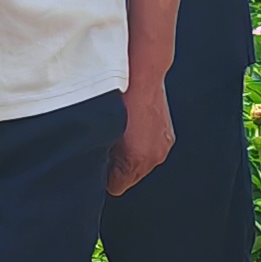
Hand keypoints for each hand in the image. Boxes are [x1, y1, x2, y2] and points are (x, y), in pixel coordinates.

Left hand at [108, 77, 175, 196]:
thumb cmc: (120, 98)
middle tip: (107, 146)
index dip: (104, 175)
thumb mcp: (101, 129)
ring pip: (141, 163)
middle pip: (130, 177)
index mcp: (138, 159)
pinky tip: (134, 126)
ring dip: (131, 153)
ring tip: (121, 132)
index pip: (116, 187)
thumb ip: (98, 154)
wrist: (142, 74)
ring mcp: (163, 145)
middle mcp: (154, 156)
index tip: (98, 164)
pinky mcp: (168, 136)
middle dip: (118, 165)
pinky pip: (151, 149)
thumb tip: (92, 163)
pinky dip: (142, 142)